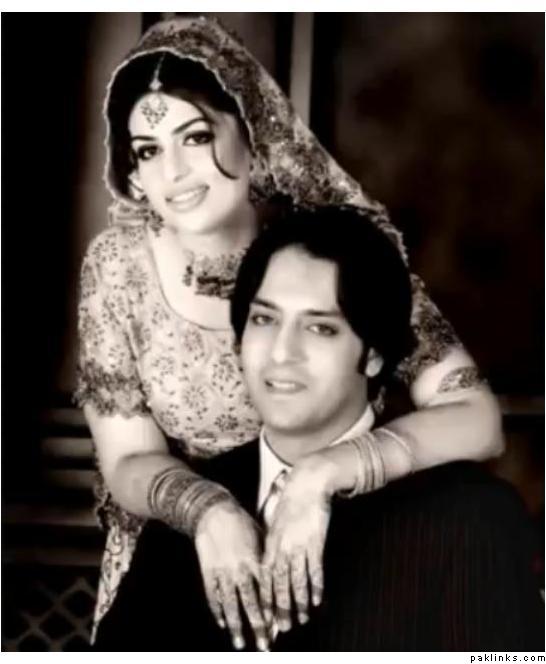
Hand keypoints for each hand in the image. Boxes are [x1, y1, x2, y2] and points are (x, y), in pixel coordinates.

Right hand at [194, 499, 269, 650]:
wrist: (214, 511)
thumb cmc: (242, 522)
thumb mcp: (261, 536)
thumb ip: (268, 558)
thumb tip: (280, 576)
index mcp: (255, 559)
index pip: (266, 590)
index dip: (272, 609)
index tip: (279, 626)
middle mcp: (239, 568)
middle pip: (250, 602)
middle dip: (258, 626)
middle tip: (265, 645)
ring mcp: (222, 571)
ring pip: (230, 603)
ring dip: (236, 625)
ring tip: (239, 643)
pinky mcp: (207, 570)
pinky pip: (212, 594)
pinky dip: (217, 610)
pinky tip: (223, 622)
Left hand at [261, 455, 333, 631]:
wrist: (307, 483)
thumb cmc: (291, 501)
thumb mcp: (275, 522)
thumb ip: (272, 543)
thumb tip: (269, 564)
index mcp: (270, 542)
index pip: (266, 577)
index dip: (266, 598)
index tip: (266, 615)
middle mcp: (282, 546)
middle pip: (280, 583)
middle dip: (281, 608)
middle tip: (282, 627)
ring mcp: (299, 545)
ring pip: (297, 580)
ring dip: (299, 602)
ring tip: (302, 619)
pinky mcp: (315, 541)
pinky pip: (314, 568)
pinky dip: (315, 585)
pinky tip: (317, 599)